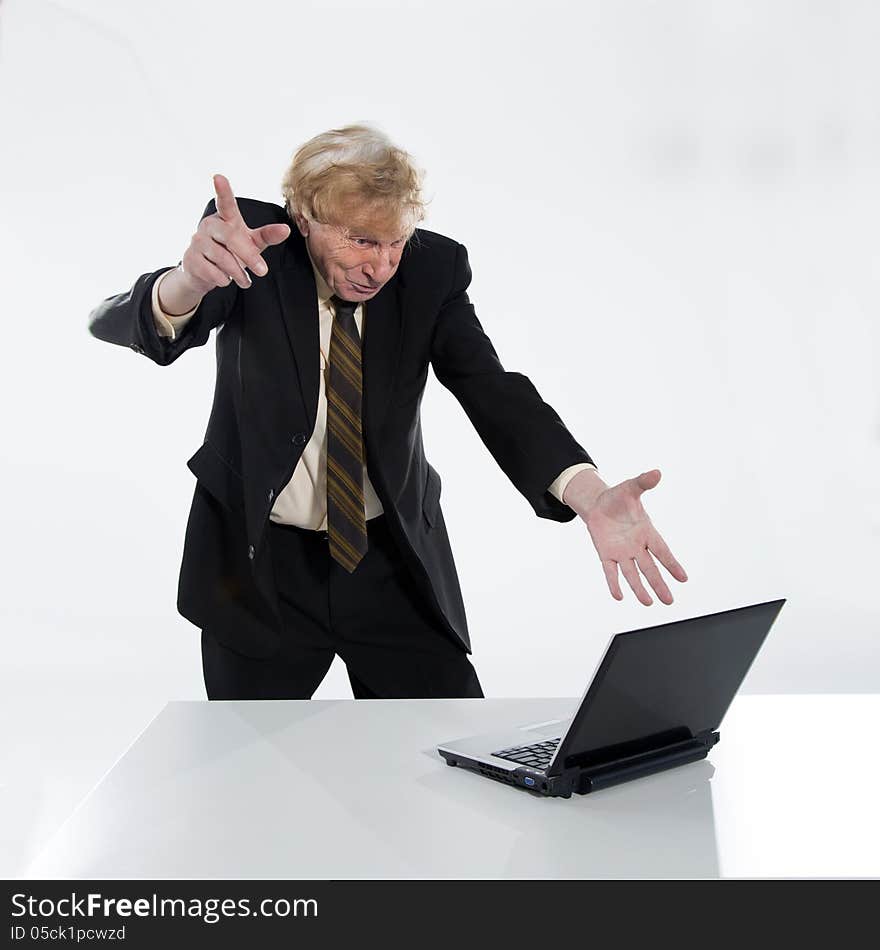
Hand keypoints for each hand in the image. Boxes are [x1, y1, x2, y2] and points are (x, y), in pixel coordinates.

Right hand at [178, 173, 290, 295]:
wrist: (204, 273)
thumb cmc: (232, 251)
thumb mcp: (252, 243)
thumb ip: (267, 235)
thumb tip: (286, 229)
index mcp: (225, 218)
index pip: (225, 203)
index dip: (223, 191)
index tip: (219, 177)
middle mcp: (209, 225)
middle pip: (231, 237)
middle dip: (249, 256)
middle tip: (263, 271)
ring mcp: (197, 241)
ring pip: (222, 258)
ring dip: (238, 273)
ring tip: (246, 281)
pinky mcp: (190, 259)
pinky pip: (212, 271)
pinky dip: (224, 280)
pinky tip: (225, 280)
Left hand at [566, 468, 687, 605]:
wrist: (598, 503)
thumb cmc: (619, 497)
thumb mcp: (630, 488)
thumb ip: (643, 482)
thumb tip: (657, 472)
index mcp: (647, 532)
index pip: (662, 551)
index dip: (672, 564)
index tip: (684, 578)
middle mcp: (636, 546)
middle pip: (650, 568)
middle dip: (659, 584)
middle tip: (670, 601)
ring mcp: (621, 552)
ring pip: (632, 573)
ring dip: (639, 588)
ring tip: (648, 603)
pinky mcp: (606, 553)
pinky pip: (610, 571)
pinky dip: (614, 582)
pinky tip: (618, 596)